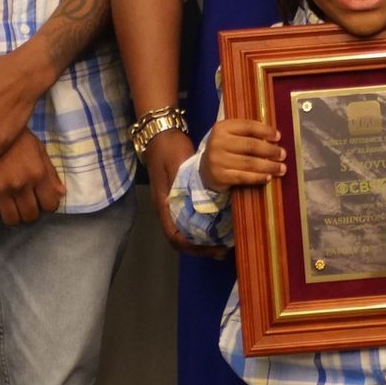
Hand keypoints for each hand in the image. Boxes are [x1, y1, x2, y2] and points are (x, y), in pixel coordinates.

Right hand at [0, 129, 65, 224]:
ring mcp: (0, 189)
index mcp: (37, 174)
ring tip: (12, 206)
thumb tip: (61, 194)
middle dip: (30, 212)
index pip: (49, 206)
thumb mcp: (38, 150)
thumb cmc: (17, 139)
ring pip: (11, 220)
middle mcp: (20, 184)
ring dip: (14, 215)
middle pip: (30, 216)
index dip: (47, 205)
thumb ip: (50, 174)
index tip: (42, 201)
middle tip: (26, 204)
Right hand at [143, 131, 224, 259]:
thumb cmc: (167, 150)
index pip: (176, 237)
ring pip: (188, 230)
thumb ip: (187, 184)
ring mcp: (174, 204)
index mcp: (164, 204)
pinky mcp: (181, 197)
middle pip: (183, 238)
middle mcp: (168, 209)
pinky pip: (192, 218)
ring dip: (205, 238)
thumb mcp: (177, 168)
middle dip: (203, 247)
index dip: (194, 248)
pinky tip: (220, 222)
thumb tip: (204, 203)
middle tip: (224, 249)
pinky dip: (205, 225)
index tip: (216, 249)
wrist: (160, 135)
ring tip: (225, 241)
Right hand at [201, 119, 285, 192]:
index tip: (278, 137)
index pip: (248, 126)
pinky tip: (268, 177)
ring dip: (268, 166)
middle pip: (250, 145)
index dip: (265, 131)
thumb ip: (248, 134)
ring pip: (249, 163)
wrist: (204, 170)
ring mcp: (217, 160)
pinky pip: (243, 177)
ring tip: (281, 168)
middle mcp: (217, 142)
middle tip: (283, 154)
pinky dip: (258, 177)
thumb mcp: (231, 136)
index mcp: (222, 127)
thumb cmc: (224, 150)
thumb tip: (275, 138)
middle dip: (270, 150)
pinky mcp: (219, 176)